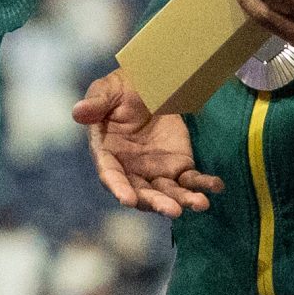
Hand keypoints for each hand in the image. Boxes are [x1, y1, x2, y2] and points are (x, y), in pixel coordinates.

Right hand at [72, 71, 223, 218]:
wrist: (152, 84)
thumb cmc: (123, 88)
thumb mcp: (108, 90)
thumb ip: (96, 103)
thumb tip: (78, 112)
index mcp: (107, 153)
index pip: (110, 175)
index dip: (118, 188)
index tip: (127, 200)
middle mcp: (130, 170)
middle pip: (141, 192)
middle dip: (157, 203)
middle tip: (173, 211)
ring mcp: (155, 172)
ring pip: (168, 192)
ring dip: (183, 200)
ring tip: (200, 204)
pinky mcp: (179, 167)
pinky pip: (190, 180)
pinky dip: (203, 185)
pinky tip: (216, 186)